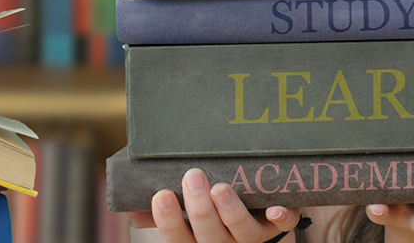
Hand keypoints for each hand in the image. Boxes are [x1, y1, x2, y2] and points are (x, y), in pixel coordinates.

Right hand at [125, 168, 303, 242]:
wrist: (255, 217)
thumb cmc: (210, 215)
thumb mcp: (184, 219)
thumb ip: (160, 213)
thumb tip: (129, 209)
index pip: (178, 241)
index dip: (169, 223)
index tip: (161, 196)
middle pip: (210, 237)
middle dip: (200, 209)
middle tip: (192, 176)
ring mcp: (252, 237)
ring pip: (243, 232)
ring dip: (232, 211)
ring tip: (221, 187)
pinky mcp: (277, 225)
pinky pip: (284, 225)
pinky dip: (281, 217)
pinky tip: (274, 209)